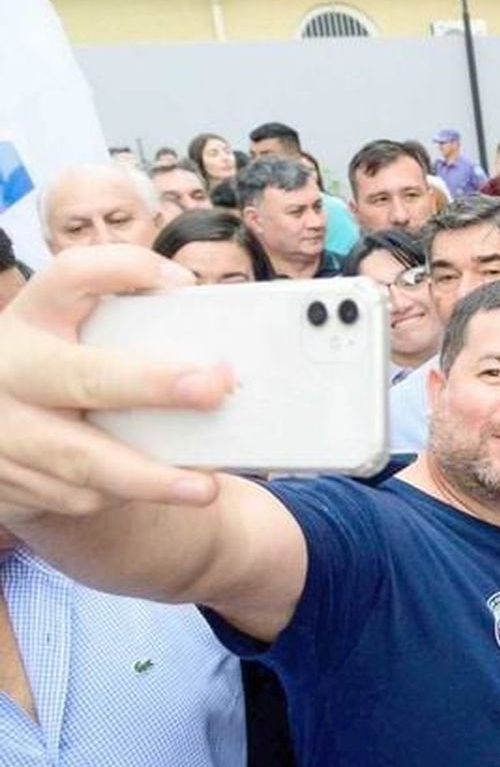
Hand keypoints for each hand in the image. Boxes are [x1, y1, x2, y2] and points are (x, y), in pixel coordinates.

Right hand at [0, 246, 231, 525]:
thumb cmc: (63, 365)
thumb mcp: (75, 330)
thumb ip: (126, 315)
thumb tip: (196, 307)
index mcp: (33, 317)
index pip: (71, 276)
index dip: (125, 269)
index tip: (185, 282)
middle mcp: (9, 367)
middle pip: (84, 375)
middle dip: (150, 385)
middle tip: (212, 389)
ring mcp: (2, 430)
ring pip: (81, 458)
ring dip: (147, 477)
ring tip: (202, 488)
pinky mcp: (4, 480)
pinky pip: (74, 496)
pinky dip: (121, 496)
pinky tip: (158, 491)